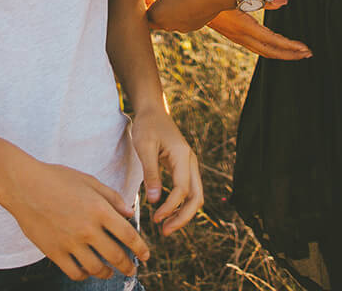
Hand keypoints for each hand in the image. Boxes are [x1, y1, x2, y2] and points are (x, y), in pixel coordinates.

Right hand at [0, 158, 149, 280]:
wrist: (23, 185)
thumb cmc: (56, 178)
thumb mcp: (88, 180)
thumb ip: (112, 197)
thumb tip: (130, 213)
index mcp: (99, 209)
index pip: (128, 236)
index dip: (141, 248)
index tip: (146, 256)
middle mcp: (87, 229)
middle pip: (116, 256)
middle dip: (128, 266)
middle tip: (132, 269)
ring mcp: (70, 242)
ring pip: (96, 268)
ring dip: (106, 272)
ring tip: (109, 271)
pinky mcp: (54, 252)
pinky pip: (74, 272)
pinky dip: (84, 275)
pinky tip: (86, 270)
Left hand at [128, 107, 202, 235]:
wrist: (153, 111)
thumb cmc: (148, 126)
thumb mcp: (144, 147)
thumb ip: (150, 173)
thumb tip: (155, 201)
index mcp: (182, 156)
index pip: (182, 189)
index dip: (170, 207)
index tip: (155, 219)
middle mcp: (190, 162)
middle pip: (197, 197)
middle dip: (183, 218)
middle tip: (165, 232)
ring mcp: (189, 166)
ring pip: (195, 196)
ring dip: (183, 214)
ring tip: (165, 227)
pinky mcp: (184, 168)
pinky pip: (188, 191)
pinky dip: (180, 205)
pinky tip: (166, 213)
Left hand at [137, 0, 227, 33]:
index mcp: (155, 15)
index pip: (140, 12)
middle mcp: (167, 26)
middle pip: (153, 18)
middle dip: (154, 5)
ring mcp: (181, 28)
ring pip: (168, 20)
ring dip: (168, 8)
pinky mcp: (194, 26)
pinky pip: (182, 20)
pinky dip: (181, 11)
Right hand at [207, 5, 310, 59]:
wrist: (197, 2)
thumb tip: (284, 1)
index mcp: (245, 27)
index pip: (272, 40)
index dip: (289, 46)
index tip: (304, 48)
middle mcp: (242, 37)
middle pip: (270, 51)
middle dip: (290, 54)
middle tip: (307, 54)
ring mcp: (239, 39)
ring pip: (264, 51)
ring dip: (282, 53)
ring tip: (298, 53)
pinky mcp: (237, 37)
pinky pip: (258, 48)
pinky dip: (271, 49)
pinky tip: (278, 48)